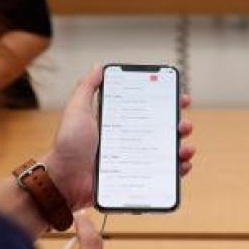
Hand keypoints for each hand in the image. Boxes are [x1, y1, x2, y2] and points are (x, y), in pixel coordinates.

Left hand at [45, 66, 195, 210]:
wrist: (63, 180)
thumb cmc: (68, 146)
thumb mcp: (77, 111)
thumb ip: (86, 88)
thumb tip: (98, 67)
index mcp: (121, 123)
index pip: (150, 110)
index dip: (168, 103)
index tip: (181, 99)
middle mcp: (131, 141)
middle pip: (164, 131)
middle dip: (181, 126)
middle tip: (183, 126)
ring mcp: (136, 162)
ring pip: (168, 154)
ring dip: (183, 149)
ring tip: (184, 150)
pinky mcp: (137, 181)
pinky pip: (162, 177)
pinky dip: (177, 172)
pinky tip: (181, 167)